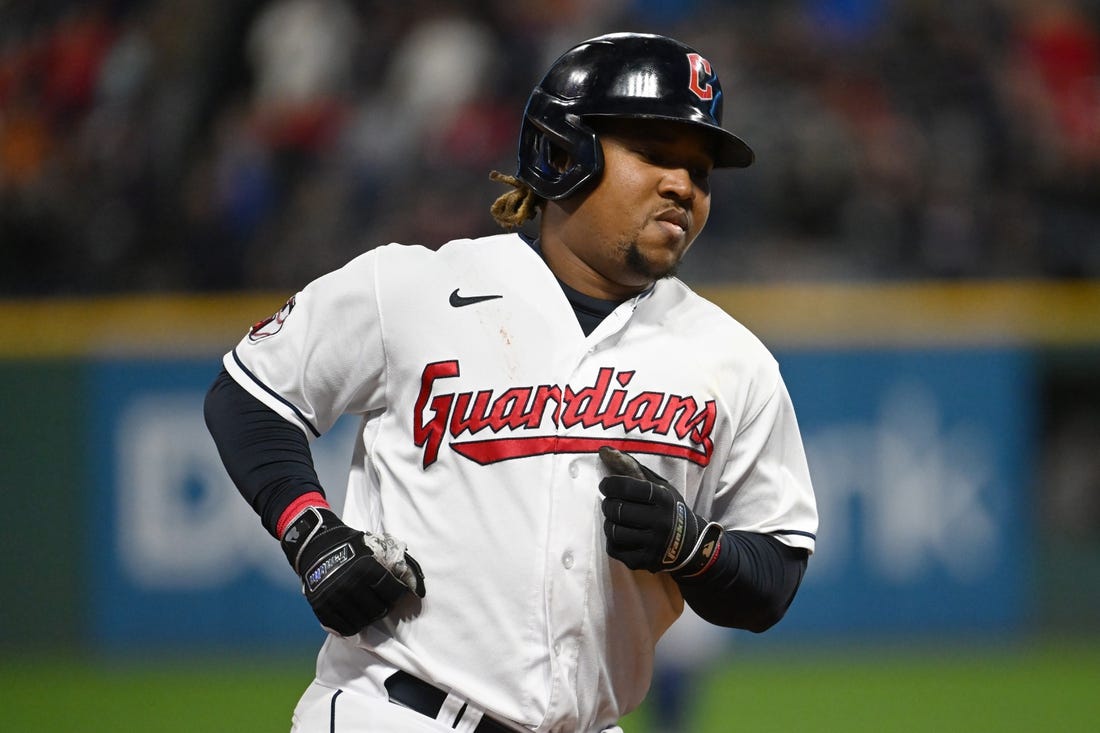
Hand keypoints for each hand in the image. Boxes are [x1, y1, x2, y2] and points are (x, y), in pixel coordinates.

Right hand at [280, 507, 425, 635]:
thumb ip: (400, 564)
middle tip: (383, 601)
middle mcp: (350, 585)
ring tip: (371, 608)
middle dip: (385, 606)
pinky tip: (358, 618)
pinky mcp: (322, 608)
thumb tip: (421, 589)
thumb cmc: (352, 546)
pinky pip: (344, 628)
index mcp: (366, 568)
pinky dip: (354, 626)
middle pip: (379, 610)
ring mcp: (335, 598)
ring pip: (363, 621)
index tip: (397, 591)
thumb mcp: (376, 547)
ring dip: (371, 617)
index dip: (398, 593)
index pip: (393, 592)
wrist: (316, 546)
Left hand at [598, 447, 721, 576]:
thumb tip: (603, 450)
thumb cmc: (669, 509)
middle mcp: (660, 522)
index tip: (606, 485)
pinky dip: (613, 541)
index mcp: (663, 498)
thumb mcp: (659, 486)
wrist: (691, 545)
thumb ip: (631, 468)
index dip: (609, 485)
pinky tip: (623, 536)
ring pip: (613, 530)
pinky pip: (614, 549)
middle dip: (608, 504)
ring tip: (617, 519)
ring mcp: (653, 544)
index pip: (625, 487)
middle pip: (616, 509)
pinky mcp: (645, 562)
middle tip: (612, 503)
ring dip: (609, 522)